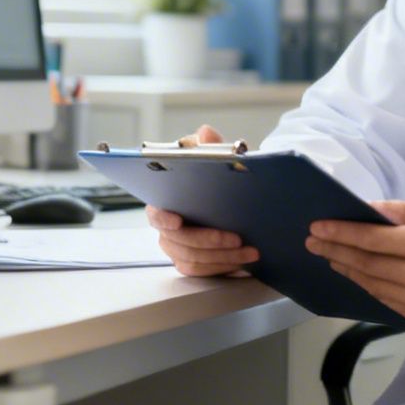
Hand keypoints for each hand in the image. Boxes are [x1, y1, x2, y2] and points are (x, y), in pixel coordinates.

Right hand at [145, 125, 257, 275]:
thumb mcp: (216, 157)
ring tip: (249, 251)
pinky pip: (203, 271)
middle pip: (178, 242)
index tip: (178, 220)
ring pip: (193, 260)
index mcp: (164, 201)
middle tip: (236, 238)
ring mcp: (177, 247)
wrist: (231, 198)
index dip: (163, 218)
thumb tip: (205, 132)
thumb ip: (210, 145)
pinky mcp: (192, 262)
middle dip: (209, 241)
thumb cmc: (217, 178)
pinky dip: (223, 267)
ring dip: (223, 257)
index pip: (155, 213)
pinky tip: (243, 262)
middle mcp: (167, 227)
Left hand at [305, 199, 404, 330]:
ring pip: (374, 286)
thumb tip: (369, 210)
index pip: (372, 239)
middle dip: (335, 250)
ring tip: (332, 257)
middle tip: (313, 241)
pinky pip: (389, 303)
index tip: (317, 227)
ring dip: (348, 270)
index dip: (340, 232)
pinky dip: (370, 288)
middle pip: (366, 264)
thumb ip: (404, 212)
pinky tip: (360, 275)